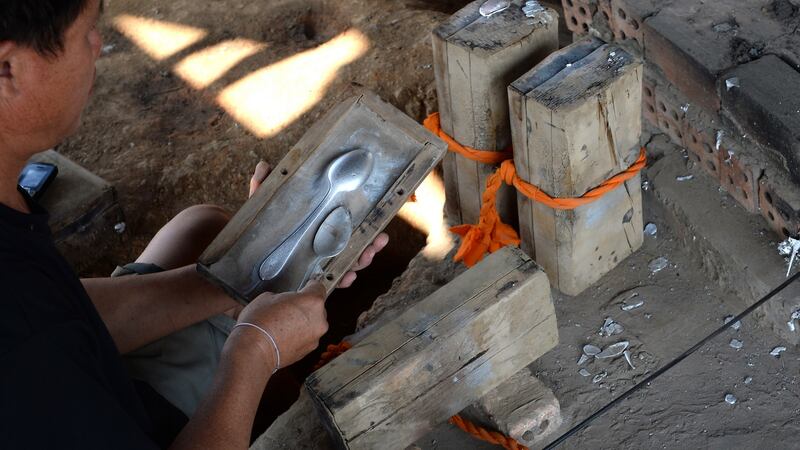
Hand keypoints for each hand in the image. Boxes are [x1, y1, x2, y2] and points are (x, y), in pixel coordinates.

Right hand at [227, 281, 327, 369]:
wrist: (254, 350)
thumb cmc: (260, 323)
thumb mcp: (268, 296)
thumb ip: (284, 296)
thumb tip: (285, 301)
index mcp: (312, 301)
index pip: (318, 287)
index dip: (310, 286)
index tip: (306, 286)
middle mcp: (319, 320)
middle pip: (316, 307)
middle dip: (304, 306)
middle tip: (288, 307)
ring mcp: (315, 337)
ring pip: (313, 323)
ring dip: (303, 322)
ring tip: (283, 324)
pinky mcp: (309, 350)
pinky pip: (307, 337)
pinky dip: (299, 335)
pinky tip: (283, 335)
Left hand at [248, 160, 389, 288]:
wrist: (238, 269)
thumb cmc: (254, 237)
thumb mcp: (261, 211)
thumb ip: (263, 190)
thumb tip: (264, 166)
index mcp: (317, 231)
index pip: (346, 229)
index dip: (364, 228)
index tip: (379, 224)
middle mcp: (321, 250)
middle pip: (353, 248)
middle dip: (369, 246)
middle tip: (379, 240)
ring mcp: (315, 267)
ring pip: (345, 266)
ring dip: (359, 262)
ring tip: (365, 257)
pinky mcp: (307, 283)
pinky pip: (328, 283)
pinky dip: (339, 280)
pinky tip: (346, 277)